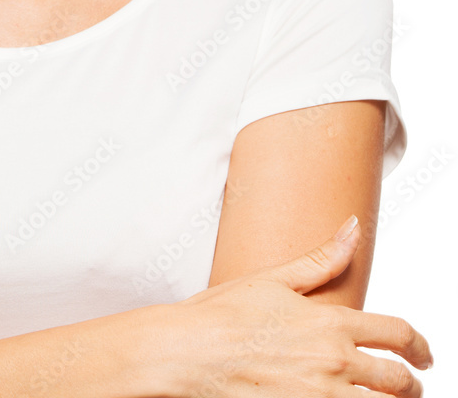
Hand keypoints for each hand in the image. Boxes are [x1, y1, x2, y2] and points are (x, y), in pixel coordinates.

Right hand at [142, 216, 433, 396]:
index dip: (420, 347)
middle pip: (398, 382)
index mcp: (330, 323)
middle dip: (410, 385)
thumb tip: (353, 228)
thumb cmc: (221, 315)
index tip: (424, 355)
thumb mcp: (273, 279)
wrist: (187, 353)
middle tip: (409, 386)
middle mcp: (334, 363)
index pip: (397, 334)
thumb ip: (321, 259)